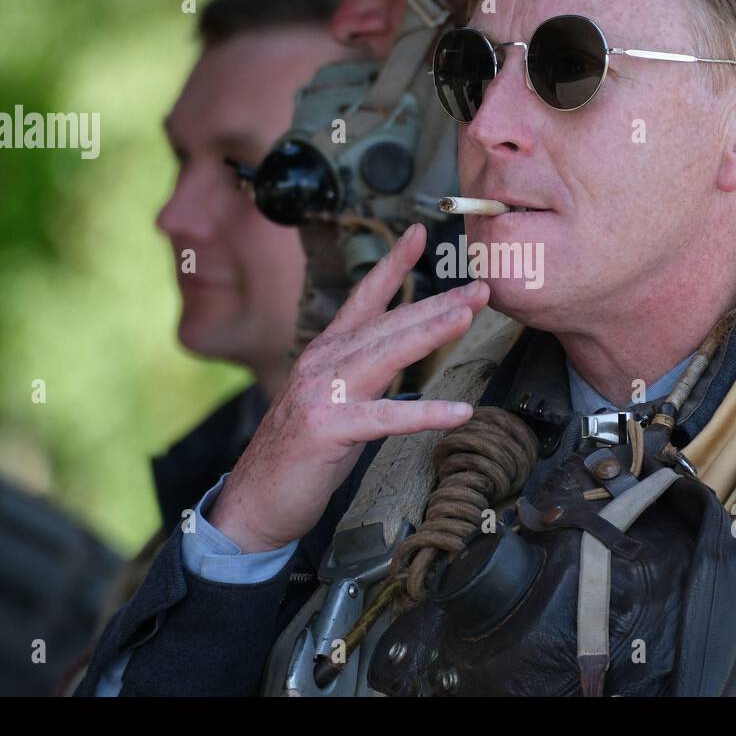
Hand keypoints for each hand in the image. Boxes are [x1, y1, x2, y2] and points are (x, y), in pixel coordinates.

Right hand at [209, 224, 489, 552]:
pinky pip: (386, 418)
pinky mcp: (328, 430)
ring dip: (430, 334)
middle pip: (388, 324)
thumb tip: (402, 356)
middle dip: (437, 302)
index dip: (392, 264)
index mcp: (325, 353)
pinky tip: (459, 412)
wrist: (255, 502)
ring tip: (467, 317)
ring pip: (386, 356)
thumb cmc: (300, 455)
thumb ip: (362, 374)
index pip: (364, 299)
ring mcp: (322, 394)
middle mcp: (322, 363)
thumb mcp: (332, 401)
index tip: (420, 233)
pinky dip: (424, 414)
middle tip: (479, 287)